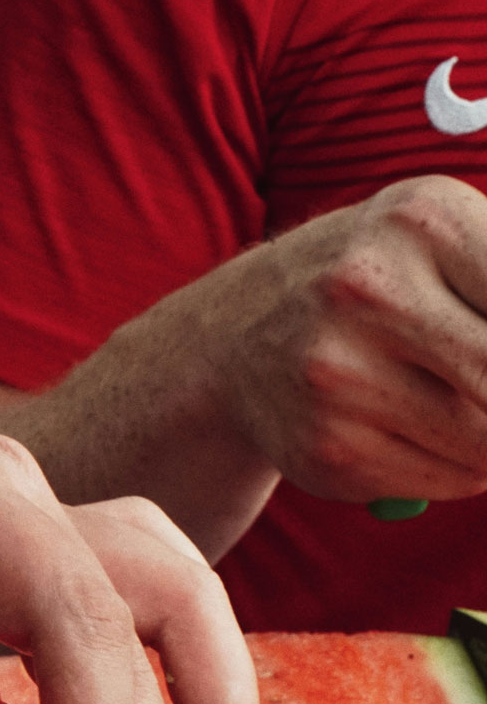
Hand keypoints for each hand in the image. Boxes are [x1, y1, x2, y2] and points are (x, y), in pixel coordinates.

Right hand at [196, 175, 486, 504]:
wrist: (239, 339)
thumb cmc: (379, 279)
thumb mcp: (448, 239)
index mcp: (423, 222)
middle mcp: (371, 294)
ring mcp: (341, 379)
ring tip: (471, 406)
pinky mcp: (329, 451)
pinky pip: (449, 481)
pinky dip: (468, 470)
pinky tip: (431, 435)